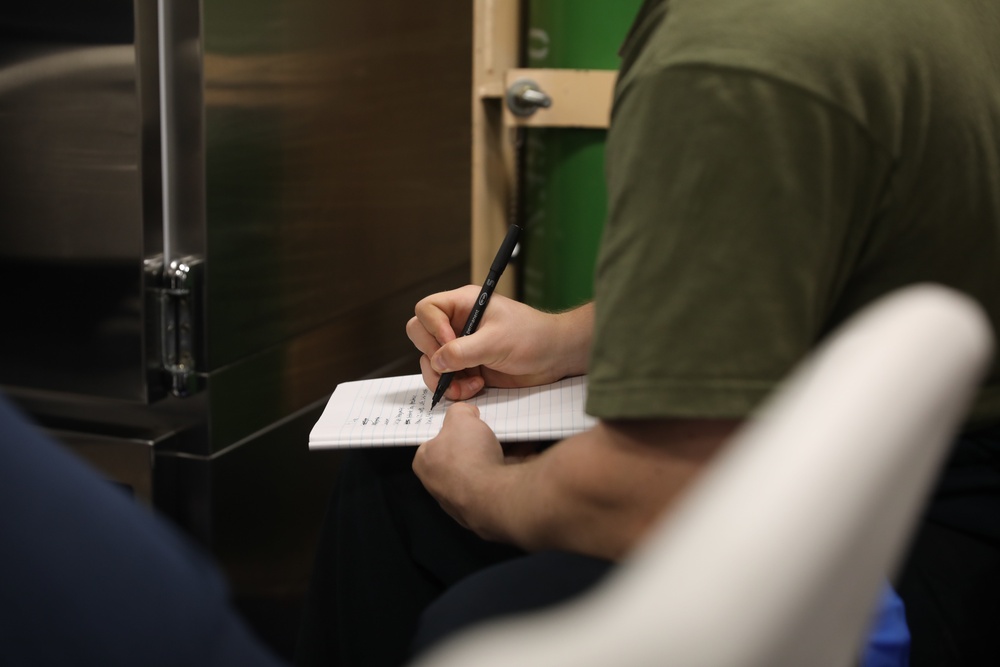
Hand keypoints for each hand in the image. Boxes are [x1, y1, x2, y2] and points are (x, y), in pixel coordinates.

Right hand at [406, 285, 592, 400]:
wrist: (555, 357)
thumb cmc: (533, 337)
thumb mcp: (497, 341)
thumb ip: (464, 351)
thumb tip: (436, 362)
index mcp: (463, 305)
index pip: (427, 309)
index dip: (432, 327)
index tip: (450, 342)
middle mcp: (457, 325)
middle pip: (420, 336)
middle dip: (433, 356)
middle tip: (452, 367)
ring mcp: (460, 347)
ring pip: (430, 362)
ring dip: (444, 379)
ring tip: (469, 385)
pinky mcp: (466, 368)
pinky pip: (445, 379)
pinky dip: (454, 388)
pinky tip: (476, 388)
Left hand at [412, 403, 505, 536]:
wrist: (496, 496)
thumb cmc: (468, 457)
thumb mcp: (460, 418)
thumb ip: (460, 411)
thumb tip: (467, 413)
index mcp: (425, 464)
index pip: (433, 442)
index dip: (450, 428)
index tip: (464, 422)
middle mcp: (440, 486)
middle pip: (459, 455)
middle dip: (475, 442)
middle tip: (486, 429)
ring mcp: (464, 499)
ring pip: (481, 468)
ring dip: (494, 453)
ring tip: (508, 437)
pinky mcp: (488, 506)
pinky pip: (499, 478)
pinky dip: (511, 464)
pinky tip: (522, 450)